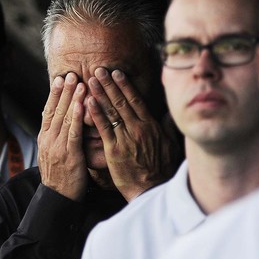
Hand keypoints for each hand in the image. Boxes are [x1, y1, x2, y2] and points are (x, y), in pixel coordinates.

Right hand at [38, 73, 88, 200]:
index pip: (48, 111)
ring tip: (78, 82)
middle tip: (69, 73)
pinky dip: (77, 116)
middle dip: (63, 91)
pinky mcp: (69, 154)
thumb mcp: (54, 154)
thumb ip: (57, 137)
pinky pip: (74, 132)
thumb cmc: (61, 177)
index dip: (54, 95)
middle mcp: (48, 140)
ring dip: (71, 98)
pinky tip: (83, 104)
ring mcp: (57, 147)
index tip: (59, 79)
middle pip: (55, 110)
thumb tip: (59, 123)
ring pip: (64, 118)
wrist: (58, 199)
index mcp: (44, 139)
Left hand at [87, 67, 177, 200]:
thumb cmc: (160, 169)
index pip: (136, 100)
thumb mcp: (170, 145)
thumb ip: (168, 127)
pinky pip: (104, 128)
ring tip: (90, 80)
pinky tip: (88, 102)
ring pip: (112, 111)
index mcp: (151, 125)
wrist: (151, 188)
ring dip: (100, 94)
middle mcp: (138, 128)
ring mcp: (126, 138)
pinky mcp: (114, 149)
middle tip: (98, 70)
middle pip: (122, 101)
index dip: (125, 86)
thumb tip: (171, 113)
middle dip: (109, 84)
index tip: (117, 73)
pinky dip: (96, 113)